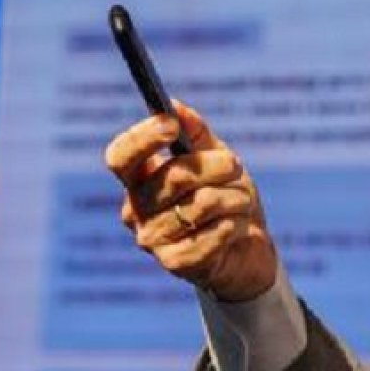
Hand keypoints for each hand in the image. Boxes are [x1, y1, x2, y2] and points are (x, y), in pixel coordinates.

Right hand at [103, 100, 276, 301]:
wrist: (248, 252)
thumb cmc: (227, 200)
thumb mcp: (217, 160)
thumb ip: (197, 134)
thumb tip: (175, 107)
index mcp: (139, 180)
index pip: (121, 157)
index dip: (142, 139)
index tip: (171, 124)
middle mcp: (136, 210)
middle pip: (172, 177)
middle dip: (214, 166)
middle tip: (235, 165)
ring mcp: (152, 239)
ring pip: (200, 204)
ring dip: (233, 197)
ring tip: (241, 202)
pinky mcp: (175, 263)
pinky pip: (212, 233)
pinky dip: (235, 224)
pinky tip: (237, 227)